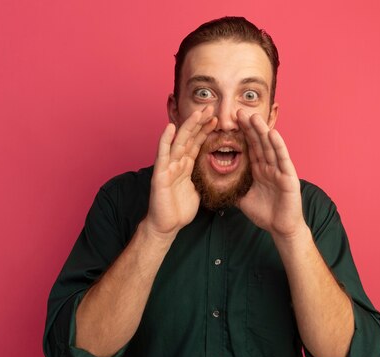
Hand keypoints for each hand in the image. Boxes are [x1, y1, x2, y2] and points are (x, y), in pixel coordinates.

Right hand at [145, 106, 216, 237]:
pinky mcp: (160, 175)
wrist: (167, 226)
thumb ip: (204, 178)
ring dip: (188, 127)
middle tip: (211, 107)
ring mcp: (167, 167)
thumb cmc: (179, 210)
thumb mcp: (199, 190)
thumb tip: (219, 172)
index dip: (206, 130)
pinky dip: (165, 140)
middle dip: (200, 122)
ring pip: (179, 142)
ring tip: (198, 113)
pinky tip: (170, 128)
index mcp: (186, 165)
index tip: (216, 117)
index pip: (197, 143)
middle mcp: (176, 162)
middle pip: (189, 137)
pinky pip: (163, 155)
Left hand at [236, 110, 304, 237]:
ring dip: (262, 131)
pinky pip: (282, 159)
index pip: (249, 148)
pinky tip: (272, 134)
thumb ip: (233, 189)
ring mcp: (280, 170)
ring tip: (254, 117)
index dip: (241, 135)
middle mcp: (270, 166)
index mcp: (259, 170)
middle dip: (249, 128)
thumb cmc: (265, 214)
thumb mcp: (243, 199)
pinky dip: (278, 146)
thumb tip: (214, 184)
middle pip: (258, 143)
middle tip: (239, 112)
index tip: (231, 122)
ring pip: (270, 147)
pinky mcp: (289, 177)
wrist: (281, 229)